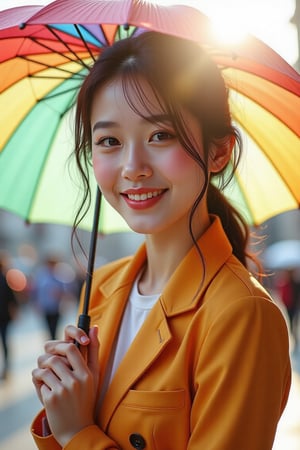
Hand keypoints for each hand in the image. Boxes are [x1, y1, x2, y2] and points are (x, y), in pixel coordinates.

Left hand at [32, 325, 99, 445]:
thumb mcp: (93, 376)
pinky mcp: (51, 400)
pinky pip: (40, 381)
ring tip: (43, 375)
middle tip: (46, 362)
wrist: (77, 430)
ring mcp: (64, 390)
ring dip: (40, 370)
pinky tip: (44, 389)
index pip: (72, 348)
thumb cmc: (85, 399)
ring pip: (45, 368)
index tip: (59, 349)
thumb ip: (93, 351)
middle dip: (47, 357)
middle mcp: (76, 381)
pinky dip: (39, 382)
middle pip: (55, 357)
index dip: (62, 345)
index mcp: (87, 374)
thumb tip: (94, 327)